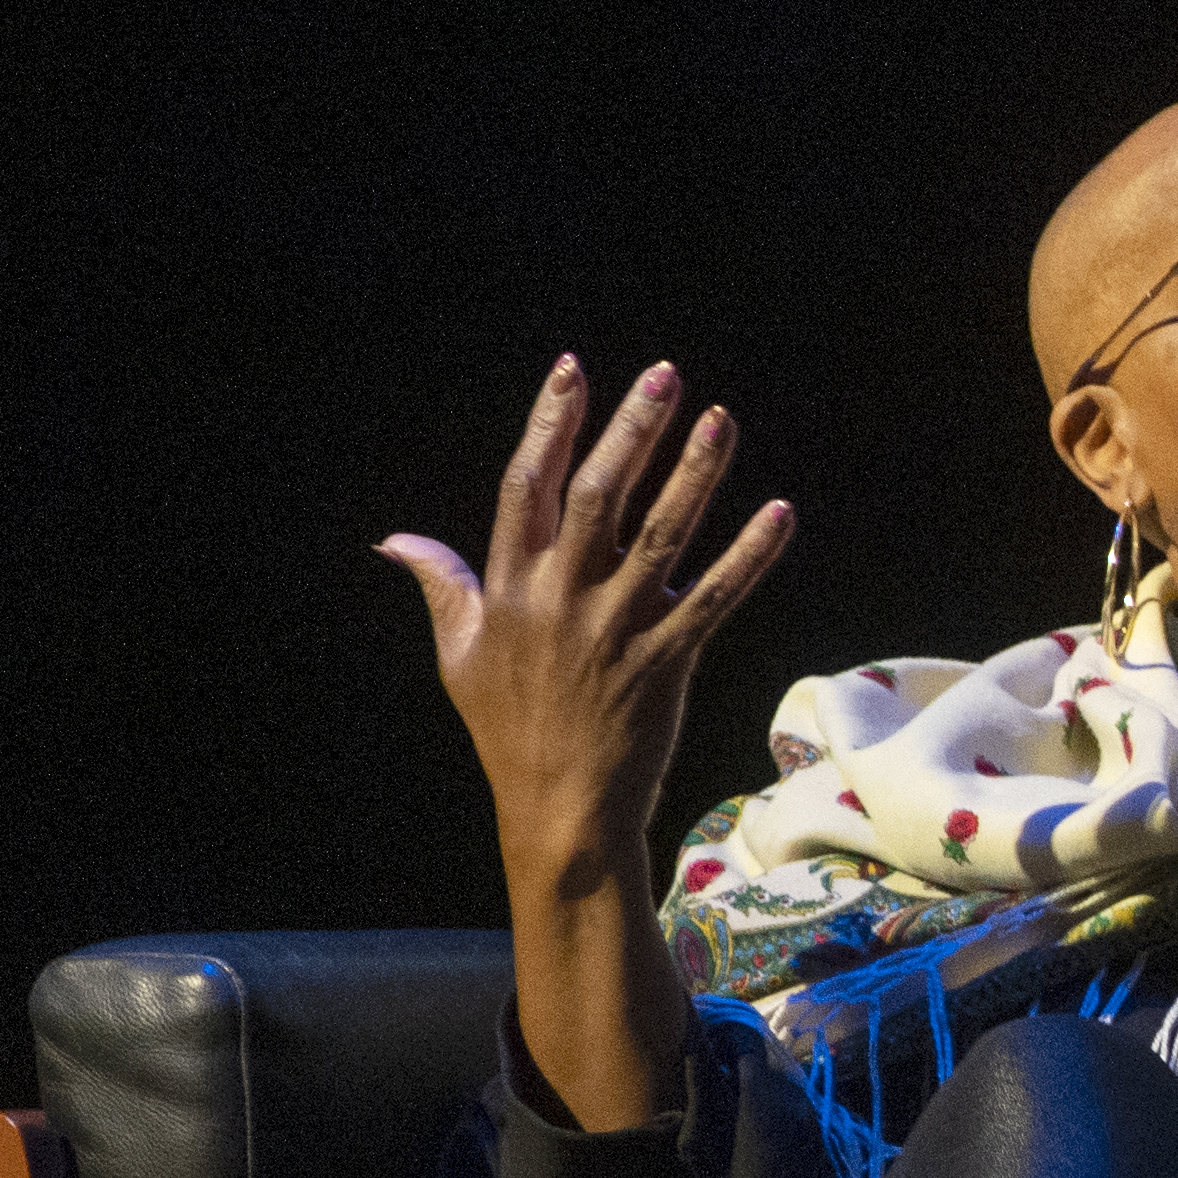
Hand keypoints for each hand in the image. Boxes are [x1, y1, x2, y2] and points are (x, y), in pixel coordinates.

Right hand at [381, 357, 792, 862]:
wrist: (559, 807)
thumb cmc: (509, 730)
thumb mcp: (461, 657)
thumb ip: (443, 588)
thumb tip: (397, 541)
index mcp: (510, 587)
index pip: (528, 485)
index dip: (551, 423)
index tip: (572, 370)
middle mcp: (562, 597)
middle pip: (597, 494)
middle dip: (631, 428)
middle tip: (664, 373)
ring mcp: (616, 628)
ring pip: (661, 535)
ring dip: (694, 474)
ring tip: (721, 420)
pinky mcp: (666, 661)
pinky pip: (715, 598)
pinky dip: (750, 557)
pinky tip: (780, 513)